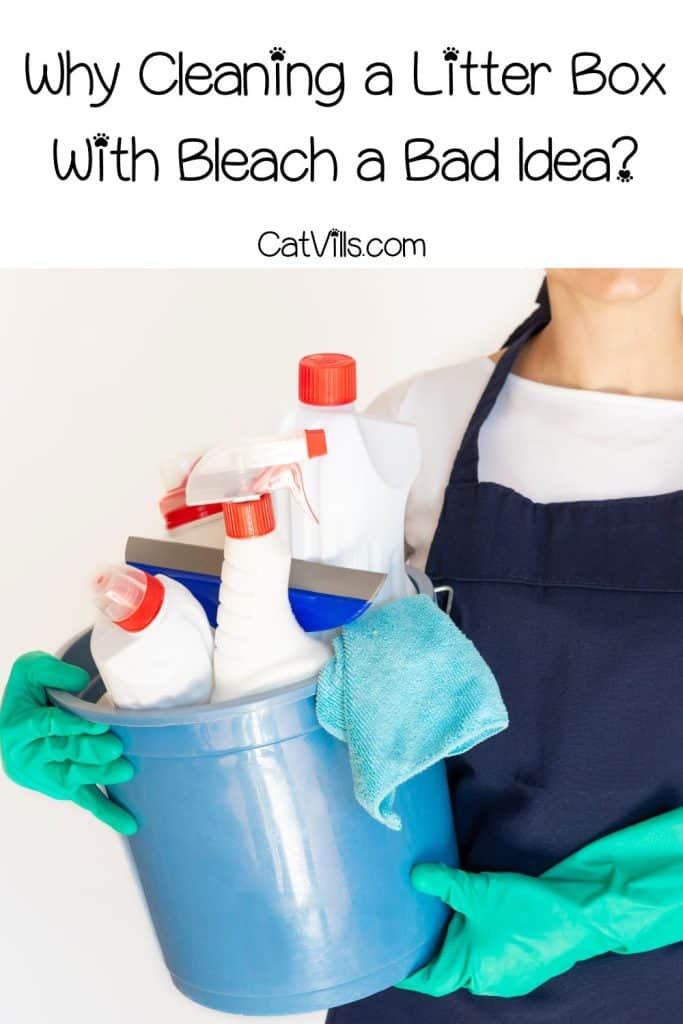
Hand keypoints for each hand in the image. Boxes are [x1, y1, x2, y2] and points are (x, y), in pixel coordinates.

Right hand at [0, 652, 136, 834]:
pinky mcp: (61, 787)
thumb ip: (52, 672)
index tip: (100, 723)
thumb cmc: (28, 692)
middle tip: (115, 748)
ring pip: (74, 778)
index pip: (47, 727)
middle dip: (90, 752)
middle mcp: (29, 756)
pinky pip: (85, 799)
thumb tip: (81, 683)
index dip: (74, 725)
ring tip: (125, 770)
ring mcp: (45, 776)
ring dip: (100, 776)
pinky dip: (107, 811)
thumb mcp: (31, 669)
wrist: (18, 718)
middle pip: (63, 754)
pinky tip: (128, 823)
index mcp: (19, 727)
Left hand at [397, 862, 594, 997]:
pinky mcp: (524, 968)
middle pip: (448, 969)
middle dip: (433, 949)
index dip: (408, 970)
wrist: (580, 915)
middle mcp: (488, 981)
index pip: (428, 978)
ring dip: (458, 943)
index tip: (391, 962)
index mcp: (471, 969)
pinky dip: (478, 943)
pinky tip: (477, 919)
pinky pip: (490, 959)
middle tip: (414, 925)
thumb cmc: (527, 909)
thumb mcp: (478, 891)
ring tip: (443, 917)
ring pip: (471, 963)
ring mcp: (509, 977)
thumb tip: (415, 876)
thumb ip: (444, 884)